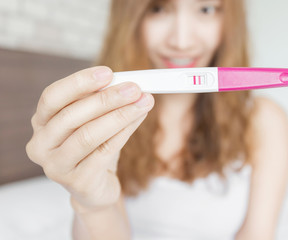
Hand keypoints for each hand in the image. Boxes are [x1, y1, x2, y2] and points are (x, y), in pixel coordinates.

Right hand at [26, 66, 153, 210]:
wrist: (95, 189)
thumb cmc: (93, 149)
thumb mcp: (92, 122)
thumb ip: (99, 102)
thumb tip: (125, 82)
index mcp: (41, 124)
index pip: (52, 97)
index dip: (79, 83)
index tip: (107, 73)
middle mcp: (41, 146)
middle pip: (72, 116)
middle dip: (106, 99)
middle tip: (134, 89)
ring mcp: (56, 167)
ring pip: (89, 135)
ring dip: (120, 115)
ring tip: (144, 102)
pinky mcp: (78, 182)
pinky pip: (105, 152)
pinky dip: (125, 132)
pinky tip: (138, 119)